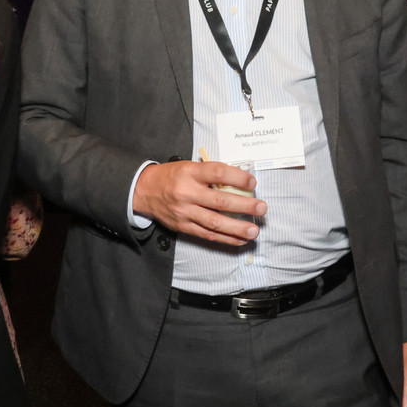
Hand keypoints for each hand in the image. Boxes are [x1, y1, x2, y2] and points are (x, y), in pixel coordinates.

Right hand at [131, 161, 264, 245]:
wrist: (145, 191)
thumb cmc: (172, 176)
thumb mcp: (190, 167)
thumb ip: (211, 174)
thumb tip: (240, 182)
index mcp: (190, 173)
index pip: (217, 173)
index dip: (237, 177)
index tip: (253, 182)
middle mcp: (187, 193)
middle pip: (219, 201)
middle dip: (244, 205)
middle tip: (261, 208)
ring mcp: (185, 212)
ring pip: (215, 222)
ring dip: (237, 228)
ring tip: (254, 230)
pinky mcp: (184, 226)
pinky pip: (208, 234)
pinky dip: (226, 238)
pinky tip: (240, 239)